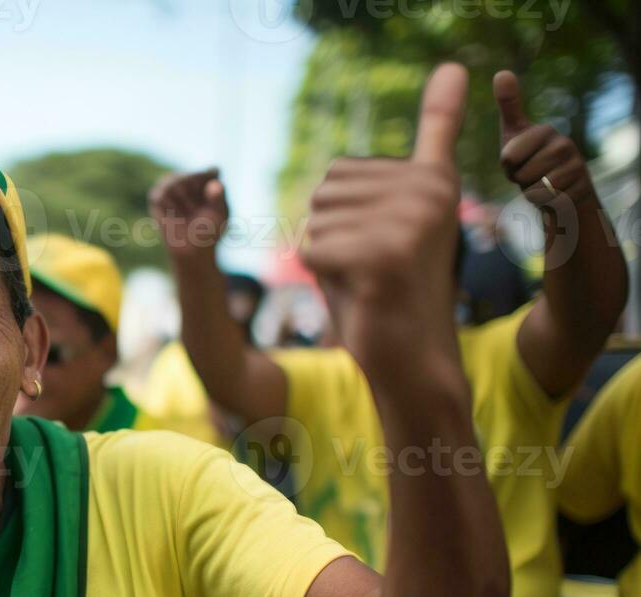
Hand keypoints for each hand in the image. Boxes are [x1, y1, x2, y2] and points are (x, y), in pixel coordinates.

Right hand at [148, 167, 228, 268]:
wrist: (192, 250)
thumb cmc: (209, 230)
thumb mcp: (220, 215)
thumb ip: (219, 198)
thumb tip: (215, 183)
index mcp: (211, 177)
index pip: (213, 172)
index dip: (211, 192)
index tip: (212, 204)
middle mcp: (191, 175)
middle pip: (192, 178)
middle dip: (194, 199)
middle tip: (196, 213)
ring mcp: (171, 182)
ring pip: (174, 184)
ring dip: (180, 205)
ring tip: (185, 215)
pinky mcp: (156, 195)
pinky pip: (160, 196)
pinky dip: (167, 209)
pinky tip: (172, 215)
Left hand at [301, 63, 465, 375]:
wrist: (409, 359)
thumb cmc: (387, 290)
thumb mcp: (397, 214)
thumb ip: (420, 150)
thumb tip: (455, 64)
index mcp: (433, 177)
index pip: (344, 168)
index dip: (338, 211)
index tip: (380, 233)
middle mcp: (430, 190)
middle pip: (322, 193)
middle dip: (328, 234)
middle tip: (366, 266)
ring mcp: (411, 220)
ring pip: (316, 221)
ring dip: (326, 256)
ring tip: (365, 278)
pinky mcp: (386, 254)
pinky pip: (314, 251)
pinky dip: (323, 277)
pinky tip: (360, 292)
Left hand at [495, 70, 593, 208]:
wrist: (559, 188)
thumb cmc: (530, 159)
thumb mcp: (514, 134)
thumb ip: (509, 105)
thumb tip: (502, 72)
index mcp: (543, 131)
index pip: (508, 157)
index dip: (507, 166)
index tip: (517, 161)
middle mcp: (563, 144)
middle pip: (520, 174)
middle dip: (519, 180)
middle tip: (530, 174)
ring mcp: (574, 165)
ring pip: (534, 188)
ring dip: (531, 191)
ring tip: (541, 182)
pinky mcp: (581, 186)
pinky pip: (548, 199)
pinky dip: (544, 201)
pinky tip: (553, 192)